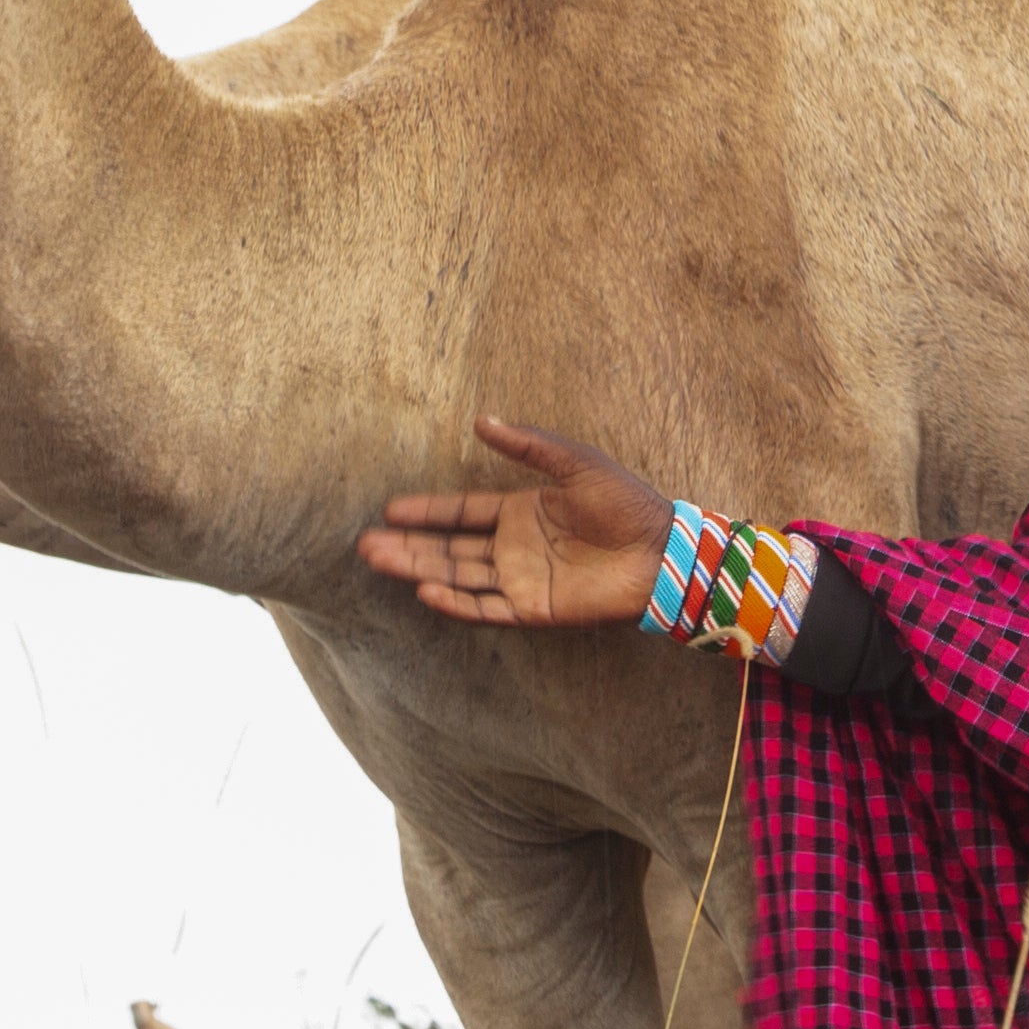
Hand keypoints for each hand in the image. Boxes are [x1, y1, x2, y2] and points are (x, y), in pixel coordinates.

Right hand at [360, 415, 676, 629]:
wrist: (661, 551)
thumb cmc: (626, 503)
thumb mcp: (575, 462)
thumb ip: (529, 444)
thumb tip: (482, 420)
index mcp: (522, 512)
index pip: (461, 513)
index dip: (426, 511)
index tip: (389, 509)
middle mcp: (514, 548)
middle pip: (449, 547)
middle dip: (408, 545)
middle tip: (366, 544)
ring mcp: (521, 580)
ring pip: (457, 576)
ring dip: (418, 569)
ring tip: (379, 559)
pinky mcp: (533, 609)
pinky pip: (484, 607)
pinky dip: (454, 602)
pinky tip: (425, 590)